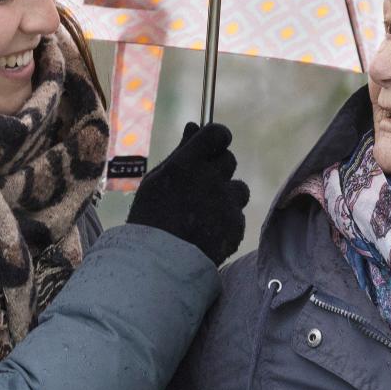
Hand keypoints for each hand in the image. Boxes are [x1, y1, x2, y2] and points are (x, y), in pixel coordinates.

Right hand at [127, 122, 251, 265]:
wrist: (156, 264)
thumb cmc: (150, 218)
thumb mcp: (158, 180)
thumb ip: (181, 151)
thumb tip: (194, 125)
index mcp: (186, 164)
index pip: (217, 134)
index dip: (218, 139)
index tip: (213, 147)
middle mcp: (209, 179)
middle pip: (229, 160)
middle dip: (218, 170)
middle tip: (200, 189)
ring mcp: (225, 203)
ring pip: (239, 188)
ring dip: (227, 196)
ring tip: (204, 214)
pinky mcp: (236, 225)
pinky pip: (238, 215)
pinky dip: (227, 221)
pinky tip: (207, 232)